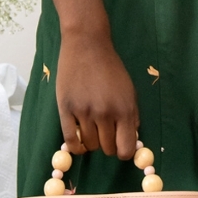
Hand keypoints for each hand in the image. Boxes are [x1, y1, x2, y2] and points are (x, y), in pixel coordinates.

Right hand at [57, 29, 139, 159]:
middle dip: (108, 145)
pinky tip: (79, 143)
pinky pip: (70, 140)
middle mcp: (105, 113)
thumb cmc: (110, 68)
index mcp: (124, 109)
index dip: (124, 152)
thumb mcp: (129, 91)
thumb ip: (132, 117)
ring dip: (92, 143)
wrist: (87, 46)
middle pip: (107, 149)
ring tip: (92, 131)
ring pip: (89, 145)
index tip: (120, 146)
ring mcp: (83, 112)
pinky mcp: (65, 109)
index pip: (126, 149)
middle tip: (106, 135)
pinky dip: (76, 147)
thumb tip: (131, 140)